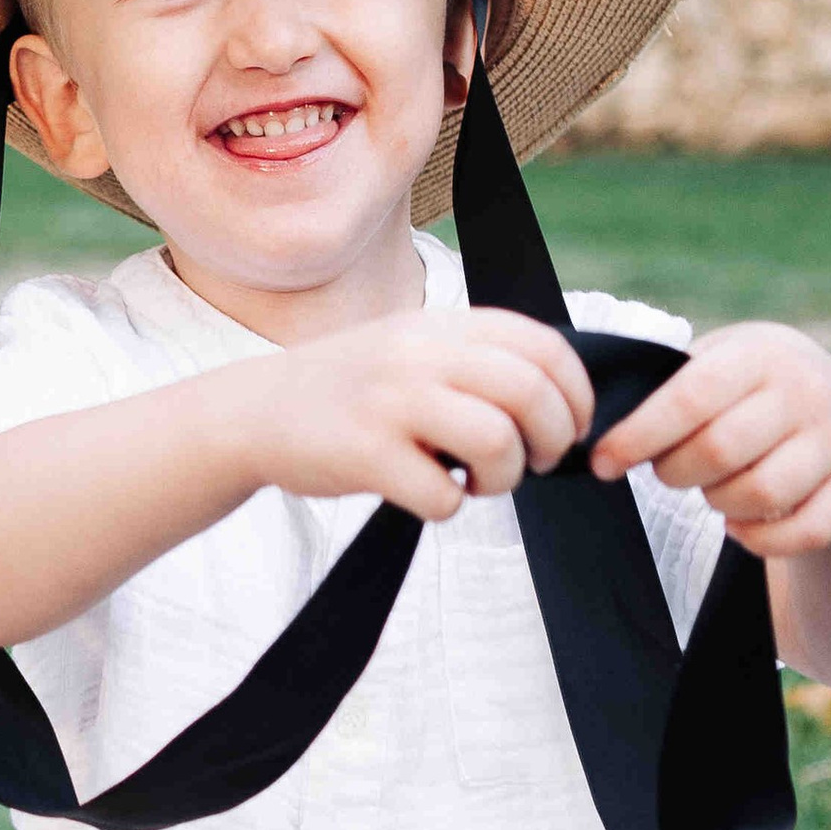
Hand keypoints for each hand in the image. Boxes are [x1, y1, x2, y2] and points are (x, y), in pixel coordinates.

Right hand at [259, 309, 595, 524]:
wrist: (254, 411)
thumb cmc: (348, 389)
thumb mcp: (411, 344)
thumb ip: (475, 356)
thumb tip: (558, 398)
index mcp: (440, 324)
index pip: (544, 345)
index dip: (576, 394)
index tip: (572, 426)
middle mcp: (418, 354)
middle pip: (531, 393)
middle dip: (553, 440)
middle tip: (536, 462)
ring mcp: (390, 403)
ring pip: (497, 442)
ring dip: (504, 476)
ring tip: (479, 482)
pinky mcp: (365, 455)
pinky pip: (442, 496)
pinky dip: (447, 505)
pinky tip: (427, 492)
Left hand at [589, 321, 830, 555]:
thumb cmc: (744, 386)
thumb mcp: (714, 362)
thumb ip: (666, 387)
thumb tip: (596, 424)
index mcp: (759, 355)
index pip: (690, 398)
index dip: (639, 436)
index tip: (602, 463)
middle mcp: (806, 393)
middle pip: (720, 451)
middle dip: (675, 472)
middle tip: (666, 471)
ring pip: (761, 493)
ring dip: (718, 503)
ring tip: (709, 488)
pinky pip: (805, 532)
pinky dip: (762, 541)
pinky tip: (739, 524)